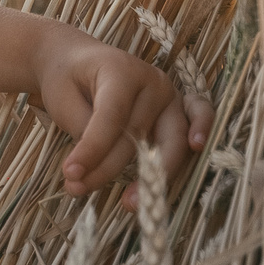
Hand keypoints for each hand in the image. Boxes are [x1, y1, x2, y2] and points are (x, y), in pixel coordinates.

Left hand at [28, 25, 212, 208]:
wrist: (77, 62)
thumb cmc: (68, 79)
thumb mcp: (61, 99)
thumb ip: (81, 128)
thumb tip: (98, 162)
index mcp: (121, 71)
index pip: (111, 117)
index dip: (92, 149)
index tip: (70, 173)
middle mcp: (152, 82)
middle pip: (139, 135)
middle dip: (109, 167)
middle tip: (79, 188)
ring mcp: (170, 96)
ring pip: (170, 141)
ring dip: (152, 175)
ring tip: (129, 202)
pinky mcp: (178, 110)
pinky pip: (199, 119)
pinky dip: (201, 132)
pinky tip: (197, 149)